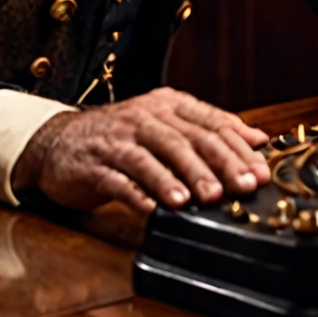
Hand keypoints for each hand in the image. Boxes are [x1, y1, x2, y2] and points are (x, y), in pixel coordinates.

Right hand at [11, 87, 270, 215]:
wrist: (57, 142)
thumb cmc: (120, 138)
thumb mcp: (164, 124)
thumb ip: (209, 129)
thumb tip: (258, 139)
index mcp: (165, 106)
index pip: (209, 123)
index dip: (238, 148)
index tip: (260, 172)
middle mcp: (143, 118)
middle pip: (185, 139)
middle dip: (216, 164)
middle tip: (240, 187)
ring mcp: (117, 142)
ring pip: (154, 157)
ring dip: (179, 178)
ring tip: (200, 199)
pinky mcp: (95, 166)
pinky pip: (119, 181)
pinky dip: (139, 195)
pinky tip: (154, 210)